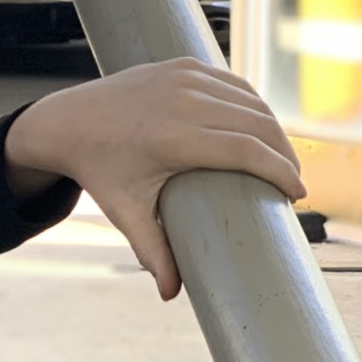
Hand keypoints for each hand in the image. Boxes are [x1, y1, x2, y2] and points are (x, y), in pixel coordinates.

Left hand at [4, 56, 304, 301]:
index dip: (281, 172)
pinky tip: (260, 128)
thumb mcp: (124, 210)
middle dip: (285, 154)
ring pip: (251, 102)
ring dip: (273, 129)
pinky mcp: (182, 65)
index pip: (248, 151)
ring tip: (279, 159)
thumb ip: (152, 251)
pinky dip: (252, 105)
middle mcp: (181, 102)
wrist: (65, 122)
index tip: (296, 193)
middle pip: (259, 125)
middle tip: (292, 181)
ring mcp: (182, 78)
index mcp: (172, 137)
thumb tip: (171, 295)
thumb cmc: (98, 170)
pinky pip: (233, 84)